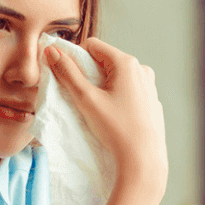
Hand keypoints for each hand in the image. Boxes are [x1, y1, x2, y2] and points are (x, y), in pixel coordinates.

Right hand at [45, 38, 167, 198]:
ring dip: (103, 86)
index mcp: (127, 63)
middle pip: (106, 61)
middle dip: (90, 74)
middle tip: (83, 96)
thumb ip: (68, 73)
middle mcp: (142, 70)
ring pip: (118, 76)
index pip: (93, 46)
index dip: (76, 58)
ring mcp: (150, 86)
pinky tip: (115, 117)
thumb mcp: (86, 99)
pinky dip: (118, 97)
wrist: (143, 159)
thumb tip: (51, 51)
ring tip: (99, 109)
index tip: (69, 78)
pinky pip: (130, 91)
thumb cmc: (116, 128)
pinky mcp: (152, 102)